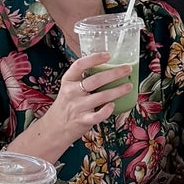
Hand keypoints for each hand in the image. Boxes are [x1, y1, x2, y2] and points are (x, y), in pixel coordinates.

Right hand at [16, 57, 135, 161]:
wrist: (54, 128)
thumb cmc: (66, 105)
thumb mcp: (69, 88)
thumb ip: (82, 79)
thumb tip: (107, 67)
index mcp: (68, 81)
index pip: (79, 65)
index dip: (94, 58)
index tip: (108, 55)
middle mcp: (72, 92)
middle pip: (95, 80)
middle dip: (114, 73)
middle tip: (127, 69)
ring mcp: (77, 107)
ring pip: (101, 96)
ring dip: (118, 91)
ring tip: (128, 86)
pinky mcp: (83, 121)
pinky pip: (98, 115)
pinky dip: (107, 110)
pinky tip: (113, 105)